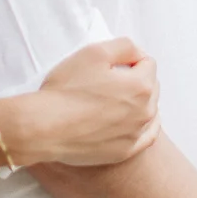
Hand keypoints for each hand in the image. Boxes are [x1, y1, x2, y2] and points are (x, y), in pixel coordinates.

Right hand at [36, 37, 159, 165]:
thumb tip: (139, 53)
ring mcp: (136, 135)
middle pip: (150, 87)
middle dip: (135, 79)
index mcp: (141, 86)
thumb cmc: (68, 89)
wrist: (46, 127)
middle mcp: (145, 112)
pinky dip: (141, 125)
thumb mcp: (94, 52)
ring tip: (112, 99)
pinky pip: (146, 136)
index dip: (128, 58)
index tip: (109, 64)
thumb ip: (125, 46)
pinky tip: (130, 121)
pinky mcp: (125, 152)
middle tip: (107, 80)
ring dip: (137, 101)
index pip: (147, 63)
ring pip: (148, 110)